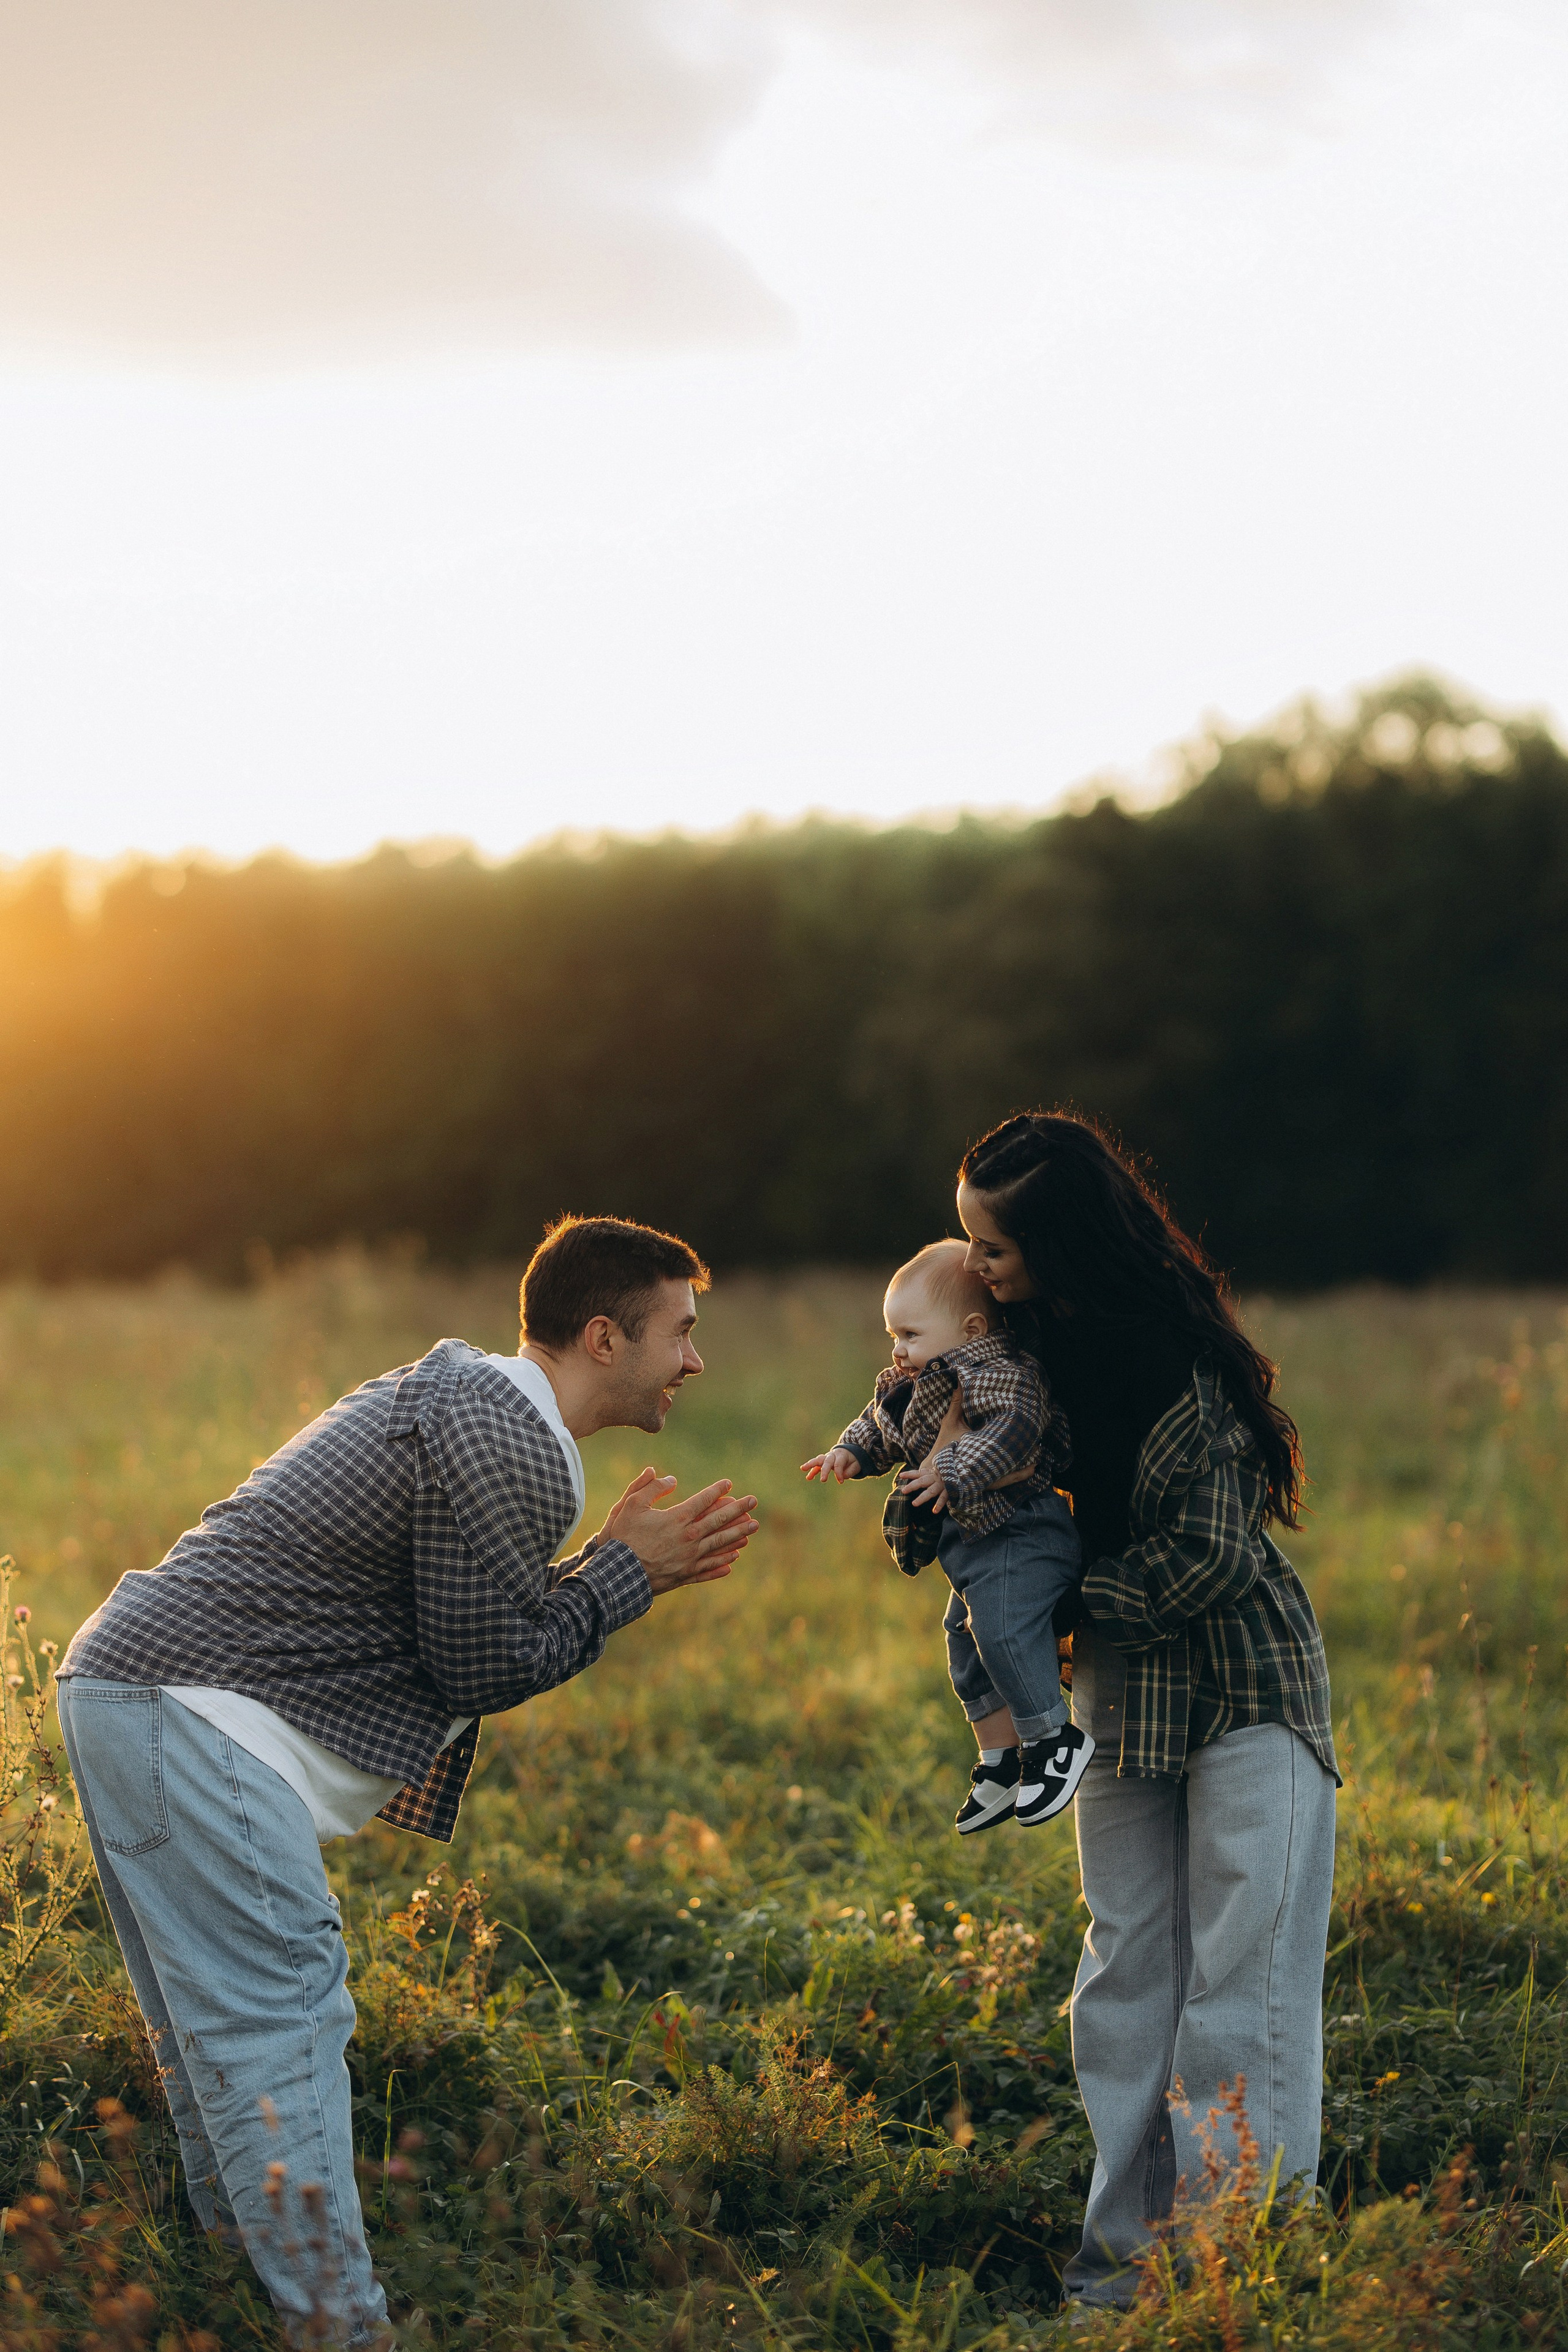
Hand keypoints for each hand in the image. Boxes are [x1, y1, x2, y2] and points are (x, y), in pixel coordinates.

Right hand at [600, 1468, 758, 1593]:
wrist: (618, 1576)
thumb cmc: (623, 1538)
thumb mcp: (631, 1505)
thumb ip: (650, 1488)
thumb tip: (670, 1479)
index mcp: (677, 1519)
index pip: (703, 1500)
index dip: (717, 1490)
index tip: (729, 1483)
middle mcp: (689, 1538)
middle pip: (719, 1521)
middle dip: (738, 1510)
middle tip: (754, 1501)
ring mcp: (690, 1558)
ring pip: (720, 1545)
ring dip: (738, 1535)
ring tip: (753, 1527)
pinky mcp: (686, 1575)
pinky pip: (709, 1568)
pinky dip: (723, 1562)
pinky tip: (734, 1559)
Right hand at [801, 1447, 858, 1483]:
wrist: (849, 1452)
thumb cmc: (853, 1460)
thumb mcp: (856, 1465)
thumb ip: (850, 1471)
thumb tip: (841, 1477)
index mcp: (841, 1455)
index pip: (838, 1464)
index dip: (839, 1473)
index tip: (841, 1482)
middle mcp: (833, 1455)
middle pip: (827, 1461)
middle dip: (824, 1470)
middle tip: (823, 1480)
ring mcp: (826, 1457)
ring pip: (818, 1460)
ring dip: (811, 1464)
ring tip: (803, 1468)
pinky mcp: (823, 1462)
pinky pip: (816, 1466)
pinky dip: (812, 1471)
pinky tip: (808, 1478)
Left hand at [896, 1459, 948, 1511]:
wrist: (961, 1472)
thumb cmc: (947, 1474)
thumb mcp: (937, 1472)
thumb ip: (928, 1476)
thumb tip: (915, 1479)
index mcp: (931, 1473)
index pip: (918, 1473)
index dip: (909, 1474)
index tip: (901, 1476)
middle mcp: (935, 1478)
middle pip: (922, 1481)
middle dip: (912, 1486)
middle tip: (904, 1491)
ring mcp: (942, 1484)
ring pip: (930, 1491)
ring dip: (922, 1498)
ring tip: (914, 1504)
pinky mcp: (949, 1490)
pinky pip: (943, 1498)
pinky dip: (939, 1504)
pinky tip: (934, 1511)